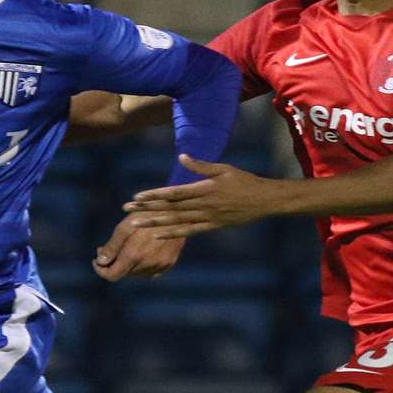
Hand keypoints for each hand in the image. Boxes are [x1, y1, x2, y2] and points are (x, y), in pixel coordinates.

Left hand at [93, 213, 182, 280]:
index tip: (96, 260)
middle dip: (114, 262)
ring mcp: (160, 265)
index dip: (101, 270)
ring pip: (136, 273)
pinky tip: (141, 251)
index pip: (112, 275)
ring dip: (128, 264)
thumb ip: (112, 246)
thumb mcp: (125, 226)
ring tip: (127, 246)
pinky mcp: (169, 263)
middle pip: (123, 273)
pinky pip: (151, 271)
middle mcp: (147, 264)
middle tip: (110, 247)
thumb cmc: (147, 214)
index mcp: (134, 255)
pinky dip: (142, 265)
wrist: (178, 210)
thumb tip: (100, 262)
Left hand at [123, 155, 279, 238]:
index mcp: (204, 189)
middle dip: (147, 209)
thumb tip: (182, 157)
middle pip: (170, 208)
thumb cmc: (244, 180)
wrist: (265, 200)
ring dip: (154, 222)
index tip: (137, 197)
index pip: (174, 193)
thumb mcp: (224, 168)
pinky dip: (173, 234)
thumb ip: (201, 166)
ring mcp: (208, 218)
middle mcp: (203, 205)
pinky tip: (157, 235)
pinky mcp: (213, 226)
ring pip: (176, 221)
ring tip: (135, 224)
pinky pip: (189, 232)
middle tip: (126, 210)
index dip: (154, 196)